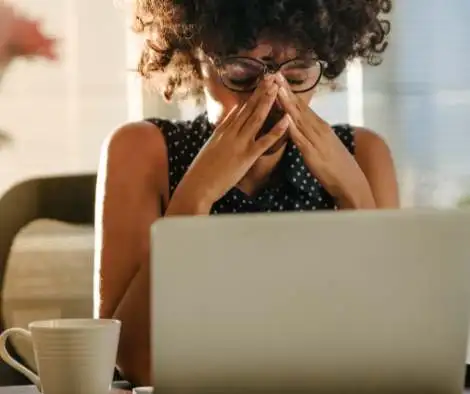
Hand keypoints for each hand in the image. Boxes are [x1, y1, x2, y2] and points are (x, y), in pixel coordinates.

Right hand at [168, 76, 288, 213]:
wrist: (197, 185)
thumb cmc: (201, 171)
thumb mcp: (210, 149)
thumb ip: (220, 138)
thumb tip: (226, 129)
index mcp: (222, 131)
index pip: (239, 110)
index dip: (251, 96)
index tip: (260, 85)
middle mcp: (231, 133)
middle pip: (248, 108)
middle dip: (261, 92)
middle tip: (272, 78)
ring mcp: (239, 143)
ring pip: (256, 118)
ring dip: (268, 102)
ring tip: (277, 88)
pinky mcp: (247, 156)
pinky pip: (265, 141)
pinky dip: (277, 130)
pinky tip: (287, 120)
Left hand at [276, 74, 374, 208]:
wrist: (351, 182)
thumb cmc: (337, 165)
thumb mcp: (324, 144)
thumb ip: (313, 134)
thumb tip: (302, 125)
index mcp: (320, 126)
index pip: (302, 106)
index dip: (290, 92)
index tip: (279, 78)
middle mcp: (319, 129)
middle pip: (300, 107)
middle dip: (286, 91)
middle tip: (274, 74)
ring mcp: (316, 140)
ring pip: (299, 119)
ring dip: (287, 104)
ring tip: (277, 89)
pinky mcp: (313, 154)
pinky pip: (301, 140)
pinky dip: (293, 128)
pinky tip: (285, 119)